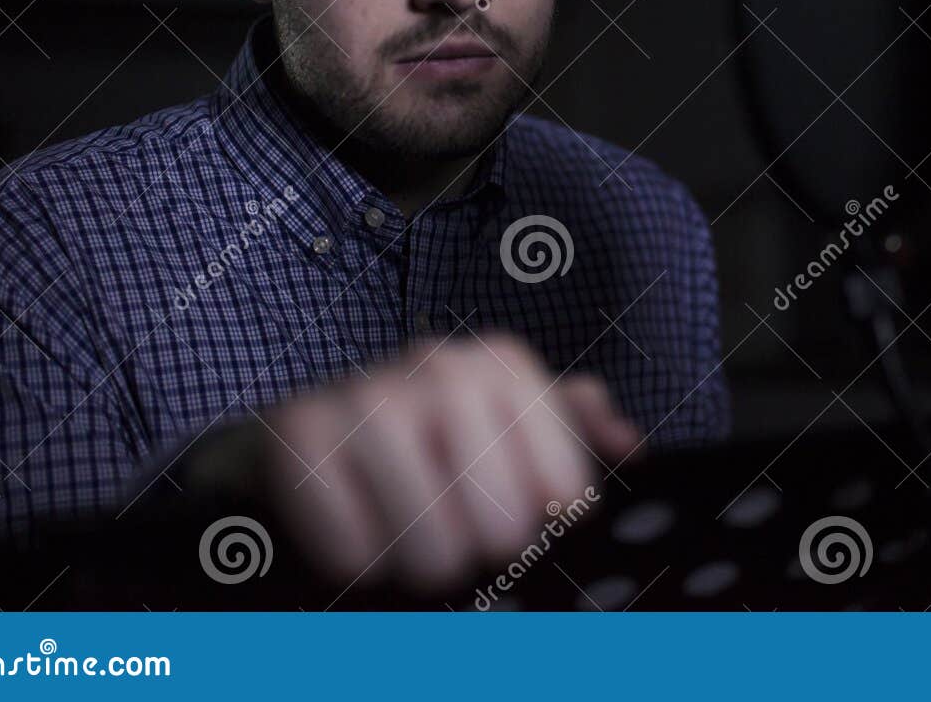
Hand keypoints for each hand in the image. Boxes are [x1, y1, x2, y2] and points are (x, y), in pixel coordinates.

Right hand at [251, 334, 638, 592]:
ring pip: (427, 536)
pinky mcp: (299, 429)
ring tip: (415, 555)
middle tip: (463, 549)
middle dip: (485, 554)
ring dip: (422, 564)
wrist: (311, 435)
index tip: (525, 528)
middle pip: (501, 519)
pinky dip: (360, 564)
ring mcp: (367, 392)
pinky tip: (360, 544)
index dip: (546, 529)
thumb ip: (577, 430)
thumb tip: (631, 447)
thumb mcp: (510, 425)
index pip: (563, 487)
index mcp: (502, 364)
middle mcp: (440, 364)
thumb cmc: (432, 440)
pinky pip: (350, 543)